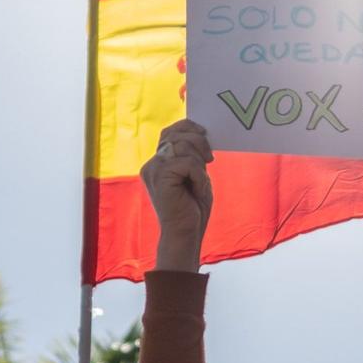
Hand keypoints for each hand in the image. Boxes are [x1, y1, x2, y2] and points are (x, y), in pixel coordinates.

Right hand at [141, 119, 212, 270]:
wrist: (185, 235)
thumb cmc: (192, 209)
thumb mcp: (195, 175)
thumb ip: (192, 156)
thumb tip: (200, 134)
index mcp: (158, 163)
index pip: (169, 132)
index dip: (187, 127)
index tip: (204, 134)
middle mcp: (152, 165)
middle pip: (176, 134)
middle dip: (198, 141)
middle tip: (209, 159)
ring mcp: (154, 170)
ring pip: (182, 146)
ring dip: (199, 162)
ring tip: (200, 181)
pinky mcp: (160, 177)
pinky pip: (186, 163)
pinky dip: (198, 175)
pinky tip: (197, 189)